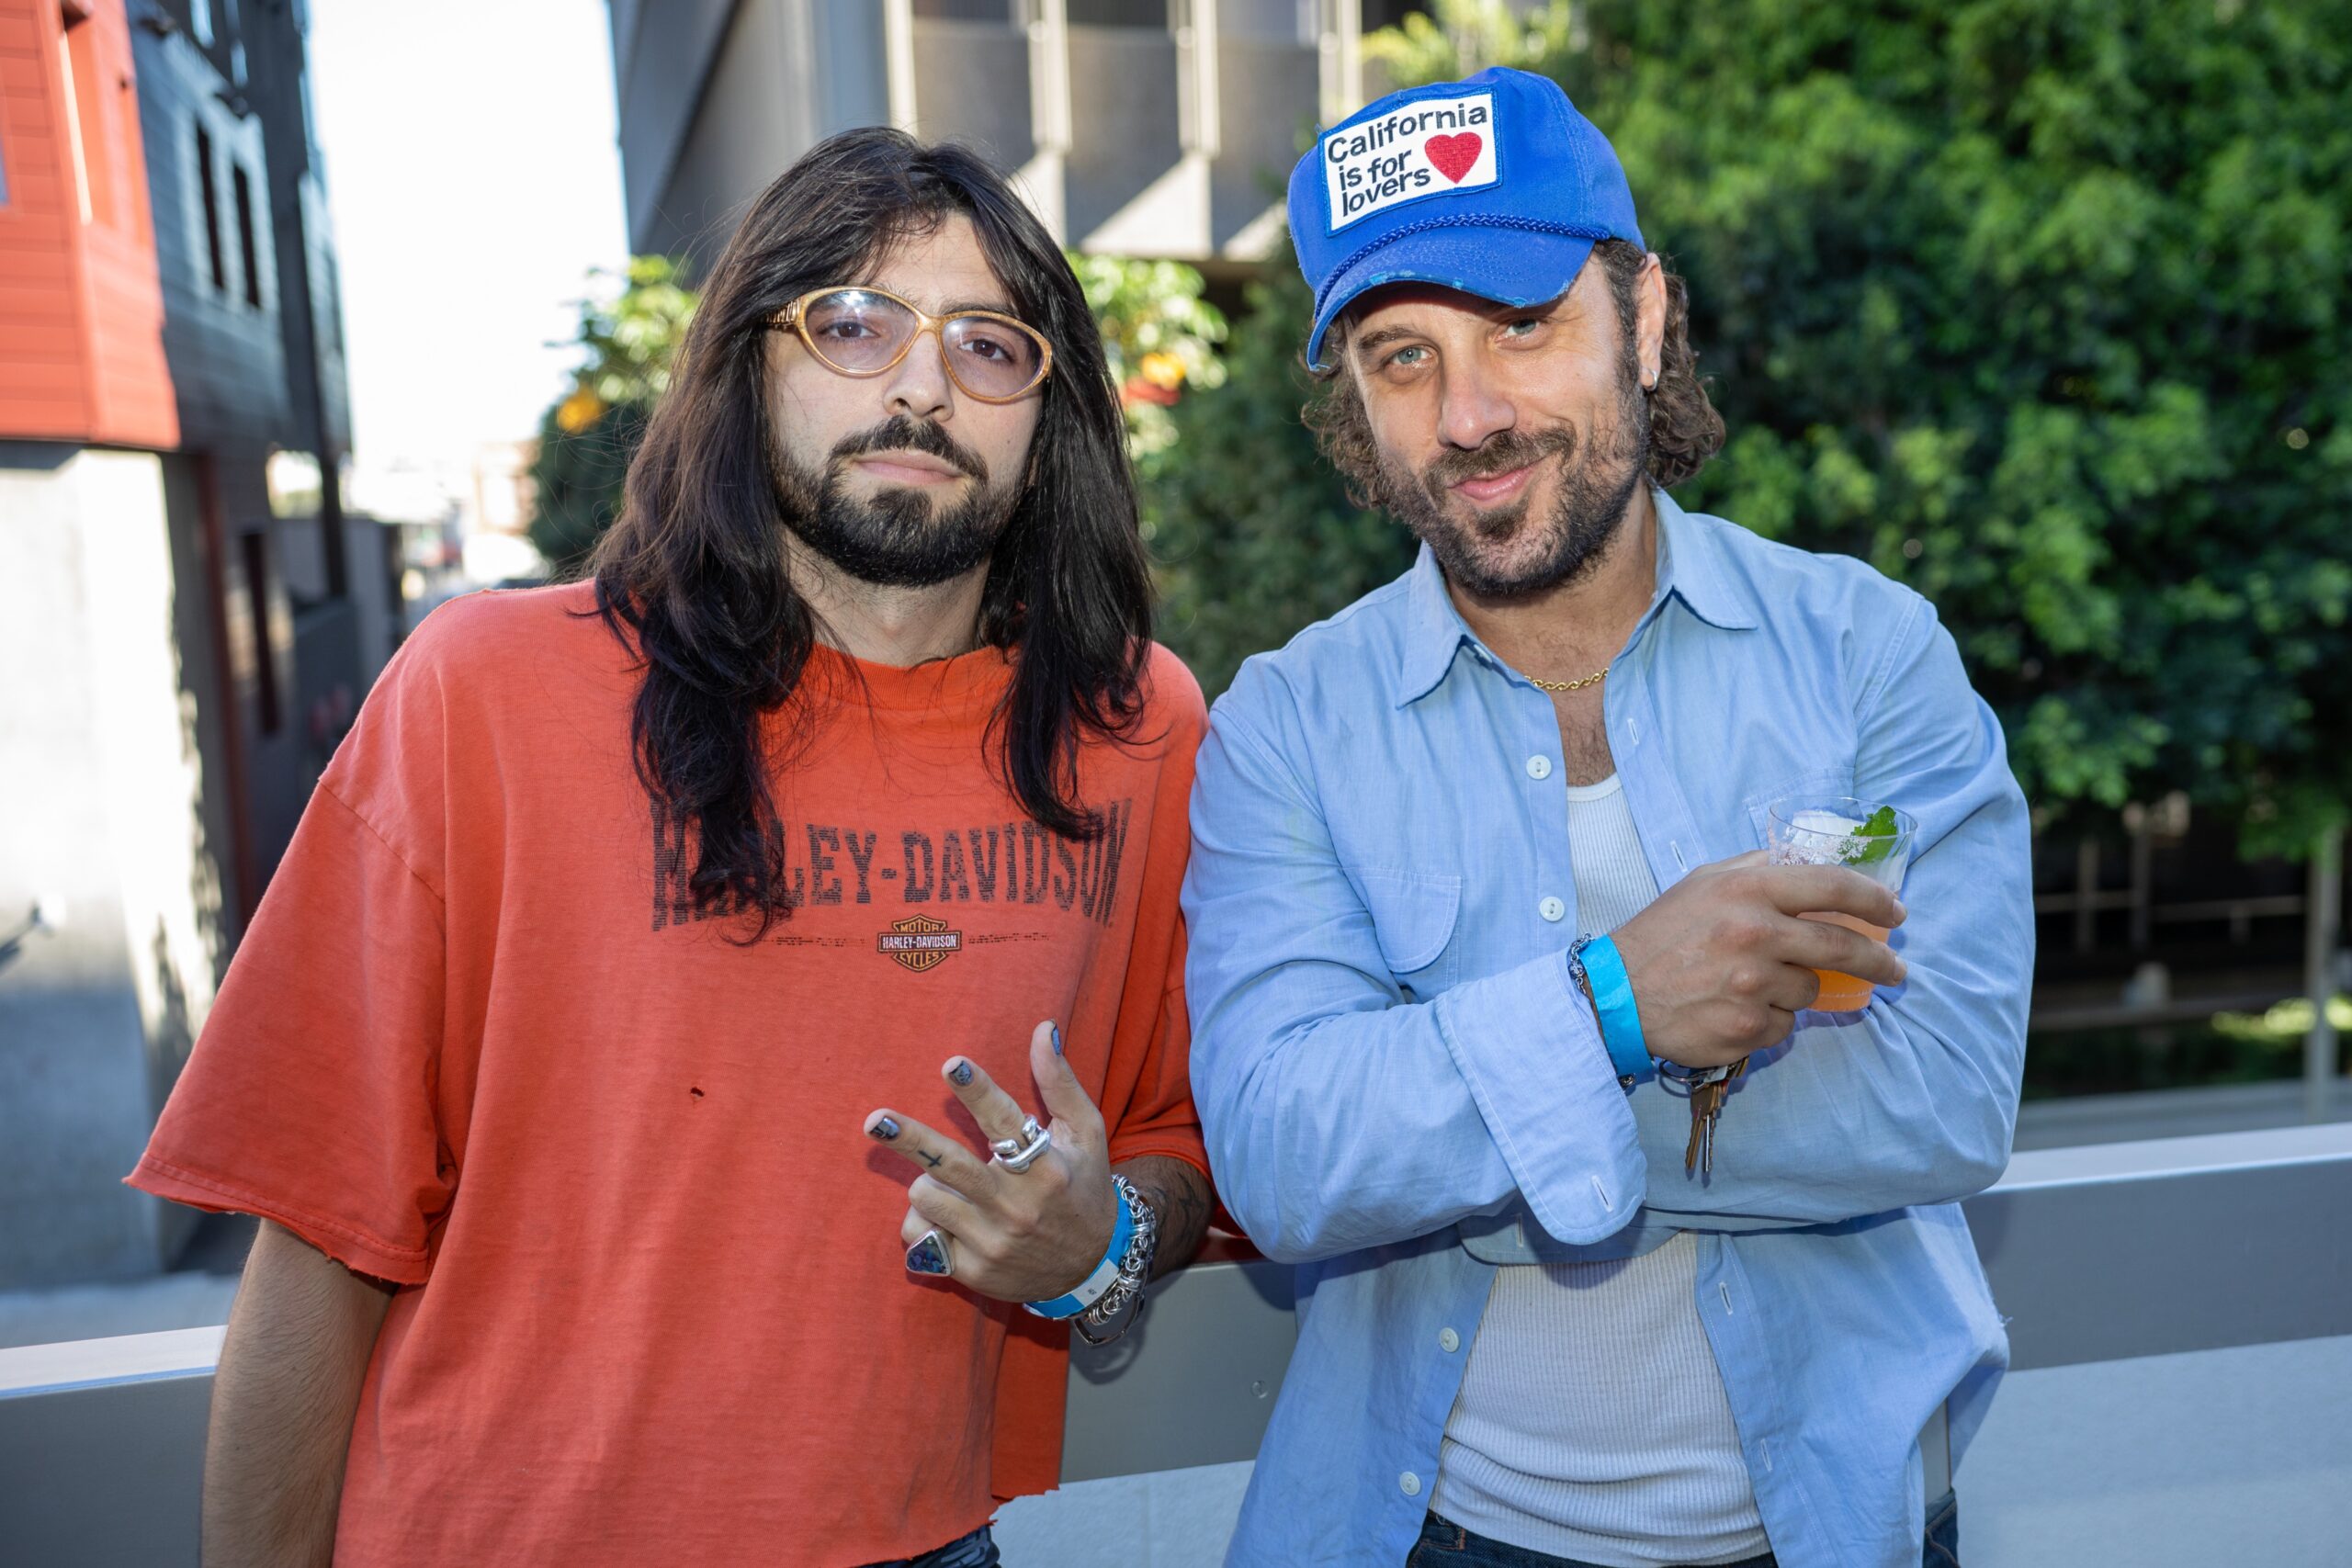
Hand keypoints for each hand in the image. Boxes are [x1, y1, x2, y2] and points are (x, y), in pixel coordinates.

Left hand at [863, 1021, 1117, 1304]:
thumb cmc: (1083, 1187)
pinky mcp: (972, 1270)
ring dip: (926, 1182)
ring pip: (927, 1198)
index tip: (951, 1064)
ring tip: (943, 1181)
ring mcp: (993, 1242)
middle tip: (874, 1121)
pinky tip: (946, 1218)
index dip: (977, 1090)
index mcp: (1046, 1168)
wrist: (1091, 1267)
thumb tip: (1042, 1028)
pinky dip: (924, 1221)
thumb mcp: (1085, 1134)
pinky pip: (921, 1236)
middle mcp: (1018, 1207)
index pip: (1005, 1122)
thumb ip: (1059, 1082)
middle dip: (910, 1140)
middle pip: (952, 1166)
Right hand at [1610, 850, 1907, 1068]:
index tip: (1895, 913)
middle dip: (1880, 962)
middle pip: (1842, 946)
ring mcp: (1753, 984)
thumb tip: (1810, 863)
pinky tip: (1735, 1010)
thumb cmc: (1661, 935)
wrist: (1615, 993)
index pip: (1833, 886)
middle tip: (1896, 970)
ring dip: (1795, 989)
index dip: (1875, 900)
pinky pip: (1784, 1026)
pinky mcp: (1747, 1028)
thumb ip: (1756, 868)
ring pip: (1810, 990)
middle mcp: (1756, 933)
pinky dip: (1768, 1020)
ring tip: (1753, 986)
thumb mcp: (1703, 882)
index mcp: (1748, 889)